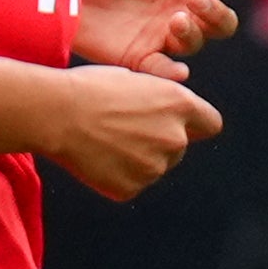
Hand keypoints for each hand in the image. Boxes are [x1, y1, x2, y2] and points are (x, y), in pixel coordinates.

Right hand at [38, 64, 224, 201]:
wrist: (56, 113)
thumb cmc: (90, 89)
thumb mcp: (137, 80)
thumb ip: (163, 100)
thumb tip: (172, 115)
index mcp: (179, 105)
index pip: (211, 124)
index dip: (195, 125)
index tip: (180, 126)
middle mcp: (174, 138)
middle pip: (179, 149)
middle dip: (159, 143)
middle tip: (123, 131)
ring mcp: (154, 167)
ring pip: (155, 167)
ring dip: (137, 159)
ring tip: (105, 141)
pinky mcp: (132, 188)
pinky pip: (131, 184)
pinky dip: (117, 176)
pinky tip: (97, 157)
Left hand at [72, 0, 265, 76]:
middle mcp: (180, 10)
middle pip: (220, 22)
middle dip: (216, 13)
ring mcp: (163, 37)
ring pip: (195, 43)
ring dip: (193, 33)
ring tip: (174, 20)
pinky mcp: (141, 58)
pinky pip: (164, 71)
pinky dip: (173, 73)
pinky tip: (177, 70)